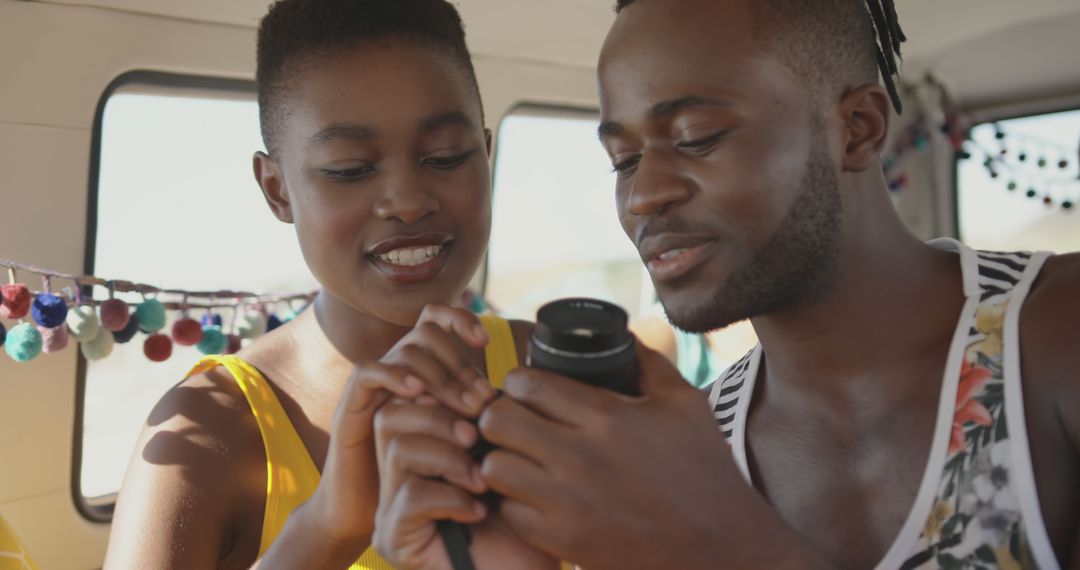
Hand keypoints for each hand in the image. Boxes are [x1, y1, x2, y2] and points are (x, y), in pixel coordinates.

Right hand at [304, 304, 496, 553]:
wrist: (396, 532)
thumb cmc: (446, 490)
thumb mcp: (471, 449)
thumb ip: (485, 419)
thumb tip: (520, 396)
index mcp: (424, 378)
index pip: (435, 320)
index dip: (458, 318)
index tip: (486, 341)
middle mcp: (398, 376)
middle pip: (425, 336)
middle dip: (459, 365)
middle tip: (483, 403)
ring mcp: (373, 390)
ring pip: (404, 354)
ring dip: (439, 379)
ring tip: (465, 419)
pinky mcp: (348, 410)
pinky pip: (366, 373)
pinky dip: (393, 374)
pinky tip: (417, 393)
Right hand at [372, 399, 557, 569]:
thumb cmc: (523, 522)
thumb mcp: (510, 461)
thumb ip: (488, 424)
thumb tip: (488, 385)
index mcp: (422, 447)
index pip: (408, 397)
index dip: (440, 387)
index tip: (485, 399)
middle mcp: (399, 475)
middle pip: (392, 415)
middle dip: (440, 417)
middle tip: (478, 438)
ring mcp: (391, 508)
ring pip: (399, 450)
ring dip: (448, 457)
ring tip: (483, 481)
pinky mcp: (393, 538)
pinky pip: (410, 495)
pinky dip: (450, 497)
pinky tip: (478, 512)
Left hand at [478, 344, 824, 569]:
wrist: (717, 547)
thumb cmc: (703, 471)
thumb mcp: (685, 404)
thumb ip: (648, 364)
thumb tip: (623, 336)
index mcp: (606, 417)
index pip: (528, 383)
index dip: (520, 380)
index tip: (527, 387)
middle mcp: (579, 457)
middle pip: (498, 420)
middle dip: (501, 413)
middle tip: (516, 419)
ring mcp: (566, 502)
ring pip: (494, 467)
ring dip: (503, 458)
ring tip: (522, 457)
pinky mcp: (562, 539)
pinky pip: (508, 512)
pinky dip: (516, 502)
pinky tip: (536, 496)